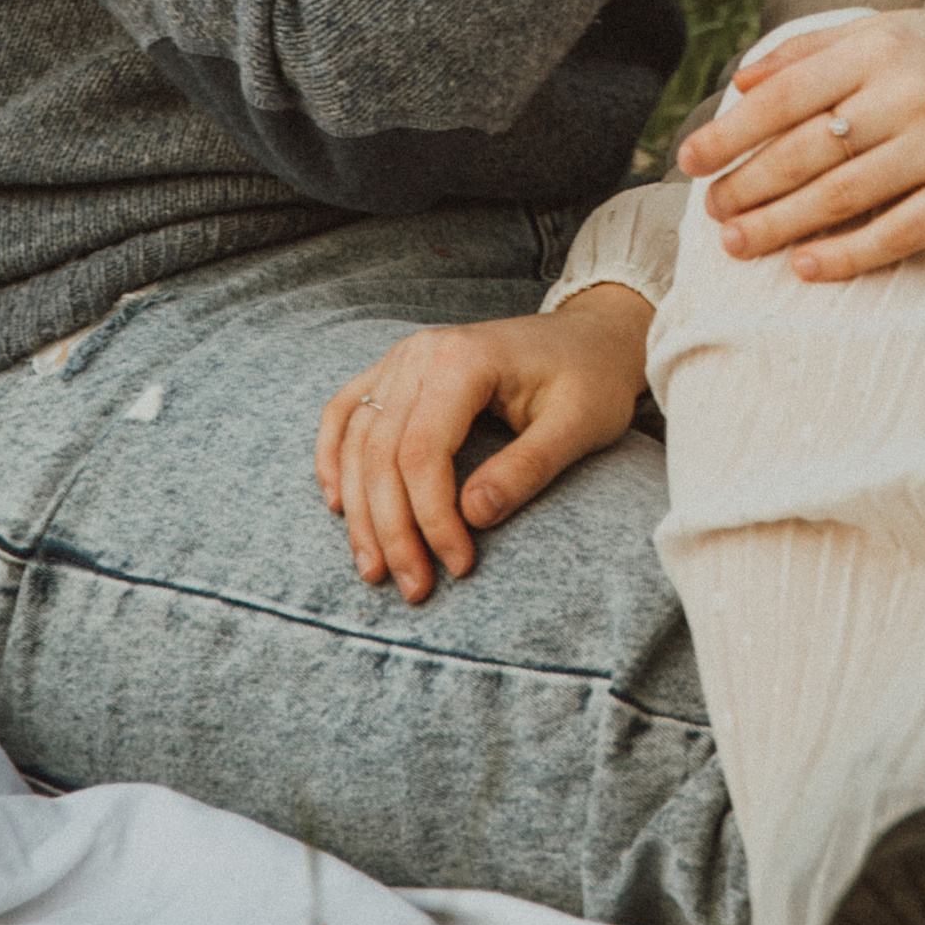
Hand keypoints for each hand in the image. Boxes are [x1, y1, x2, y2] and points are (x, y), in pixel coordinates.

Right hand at [314, 285, 653, 599]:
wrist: (591, 336)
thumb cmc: (590, 379)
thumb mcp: (578, 425)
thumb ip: (526, 468)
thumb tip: (472, 516)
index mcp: (465, 358)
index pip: (422, 452)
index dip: (431, 519)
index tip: (459, 566)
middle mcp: (422, 351)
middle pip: (382, 453)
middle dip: (392, 530)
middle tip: (414, 588)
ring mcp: (405, 356)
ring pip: (357, 441)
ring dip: (359, 511)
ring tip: (375, 569)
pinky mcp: (399, 369)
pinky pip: (346, 411)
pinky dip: (332, 457)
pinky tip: (337, 505)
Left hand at [675, 7, 924, 278]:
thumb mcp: (895, 32)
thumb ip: (816, 52)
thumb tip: (740, 83)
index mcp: (886, 41)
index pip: (788, 92)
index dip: (732, 131)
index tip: (690, 160)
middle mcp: (916, 86)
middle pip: (809, 148)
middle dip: (748, 185)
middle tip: (710, 212)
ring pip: (845, 195)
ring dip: (781, 225)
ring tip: (738, 243)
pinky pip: (901, 232)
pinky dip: (848, 255)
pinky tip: (807, 268)